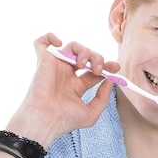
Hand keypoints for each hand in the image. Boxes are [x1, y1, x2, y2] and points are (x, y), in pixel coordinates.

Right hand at [6, 33, 120, 147]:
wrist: (46, 118)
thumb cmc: (65, 120)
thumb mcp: (91, 113)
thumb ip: (103, 97)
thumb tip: (109, 81)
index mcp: (75, 86)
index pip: (94, 71)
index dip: (107, 66)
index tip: (116, 67)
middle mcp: (65, 75)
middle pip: (87, 56)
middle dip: (98, 58)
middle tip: (99, 69)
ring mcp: (55, 67)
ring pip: (73, 46)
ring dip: (84, 51)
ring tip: (82, 64)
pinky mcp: (43, 60)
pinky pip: (41, 42)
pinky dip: (49, 37)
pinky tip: (59, 44)